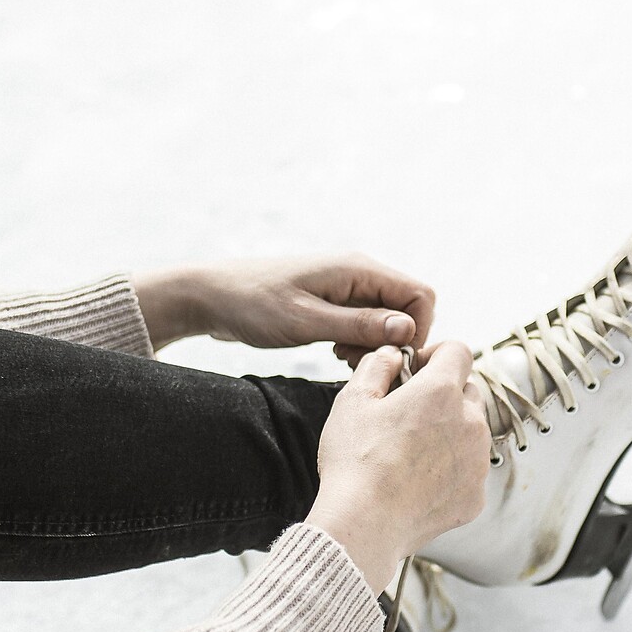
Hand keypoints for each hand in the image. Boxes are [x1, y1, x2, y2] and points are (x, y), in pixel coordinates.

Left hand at [133, 255, 435, 362]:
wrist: (211, 297)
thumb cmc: (253, 304)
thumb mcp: (306, 321)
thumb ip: (359, 325)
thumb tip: (407, 329)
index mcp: (358, 269)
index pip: (421, 295)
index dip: (417, 330)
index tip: (391, 359)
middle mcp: (358, 273)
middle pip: (407, 308)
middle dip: (394, 341)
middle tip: (358, 361)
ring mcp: (347, 287)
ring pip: (387, 319)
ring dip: (374, 344)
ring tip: (340, 357)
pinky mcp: (334, 302)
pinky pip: (365, 323)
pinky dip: (358, 342)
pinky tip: (334, 352)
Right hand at [305, 342, 490, 591]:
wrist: (365, 525)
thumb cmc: (355, 461)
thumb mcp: (353, 400)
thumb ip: (378, 365)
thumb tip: (393, 354)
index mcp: (441, 392)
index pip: (459, 352)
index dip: (437, 354)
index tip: (418, 369)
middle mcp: (471, 423)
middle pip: (468, 392)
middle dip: (444, 395)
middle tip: (409, 414)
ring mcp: (477, 462)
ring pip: (473, 433)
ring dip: (450, 433)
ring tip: (412, 452)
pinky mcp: (476, 496)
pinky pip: (469, 472)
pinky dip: (451, 471)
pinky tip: (419, 482)